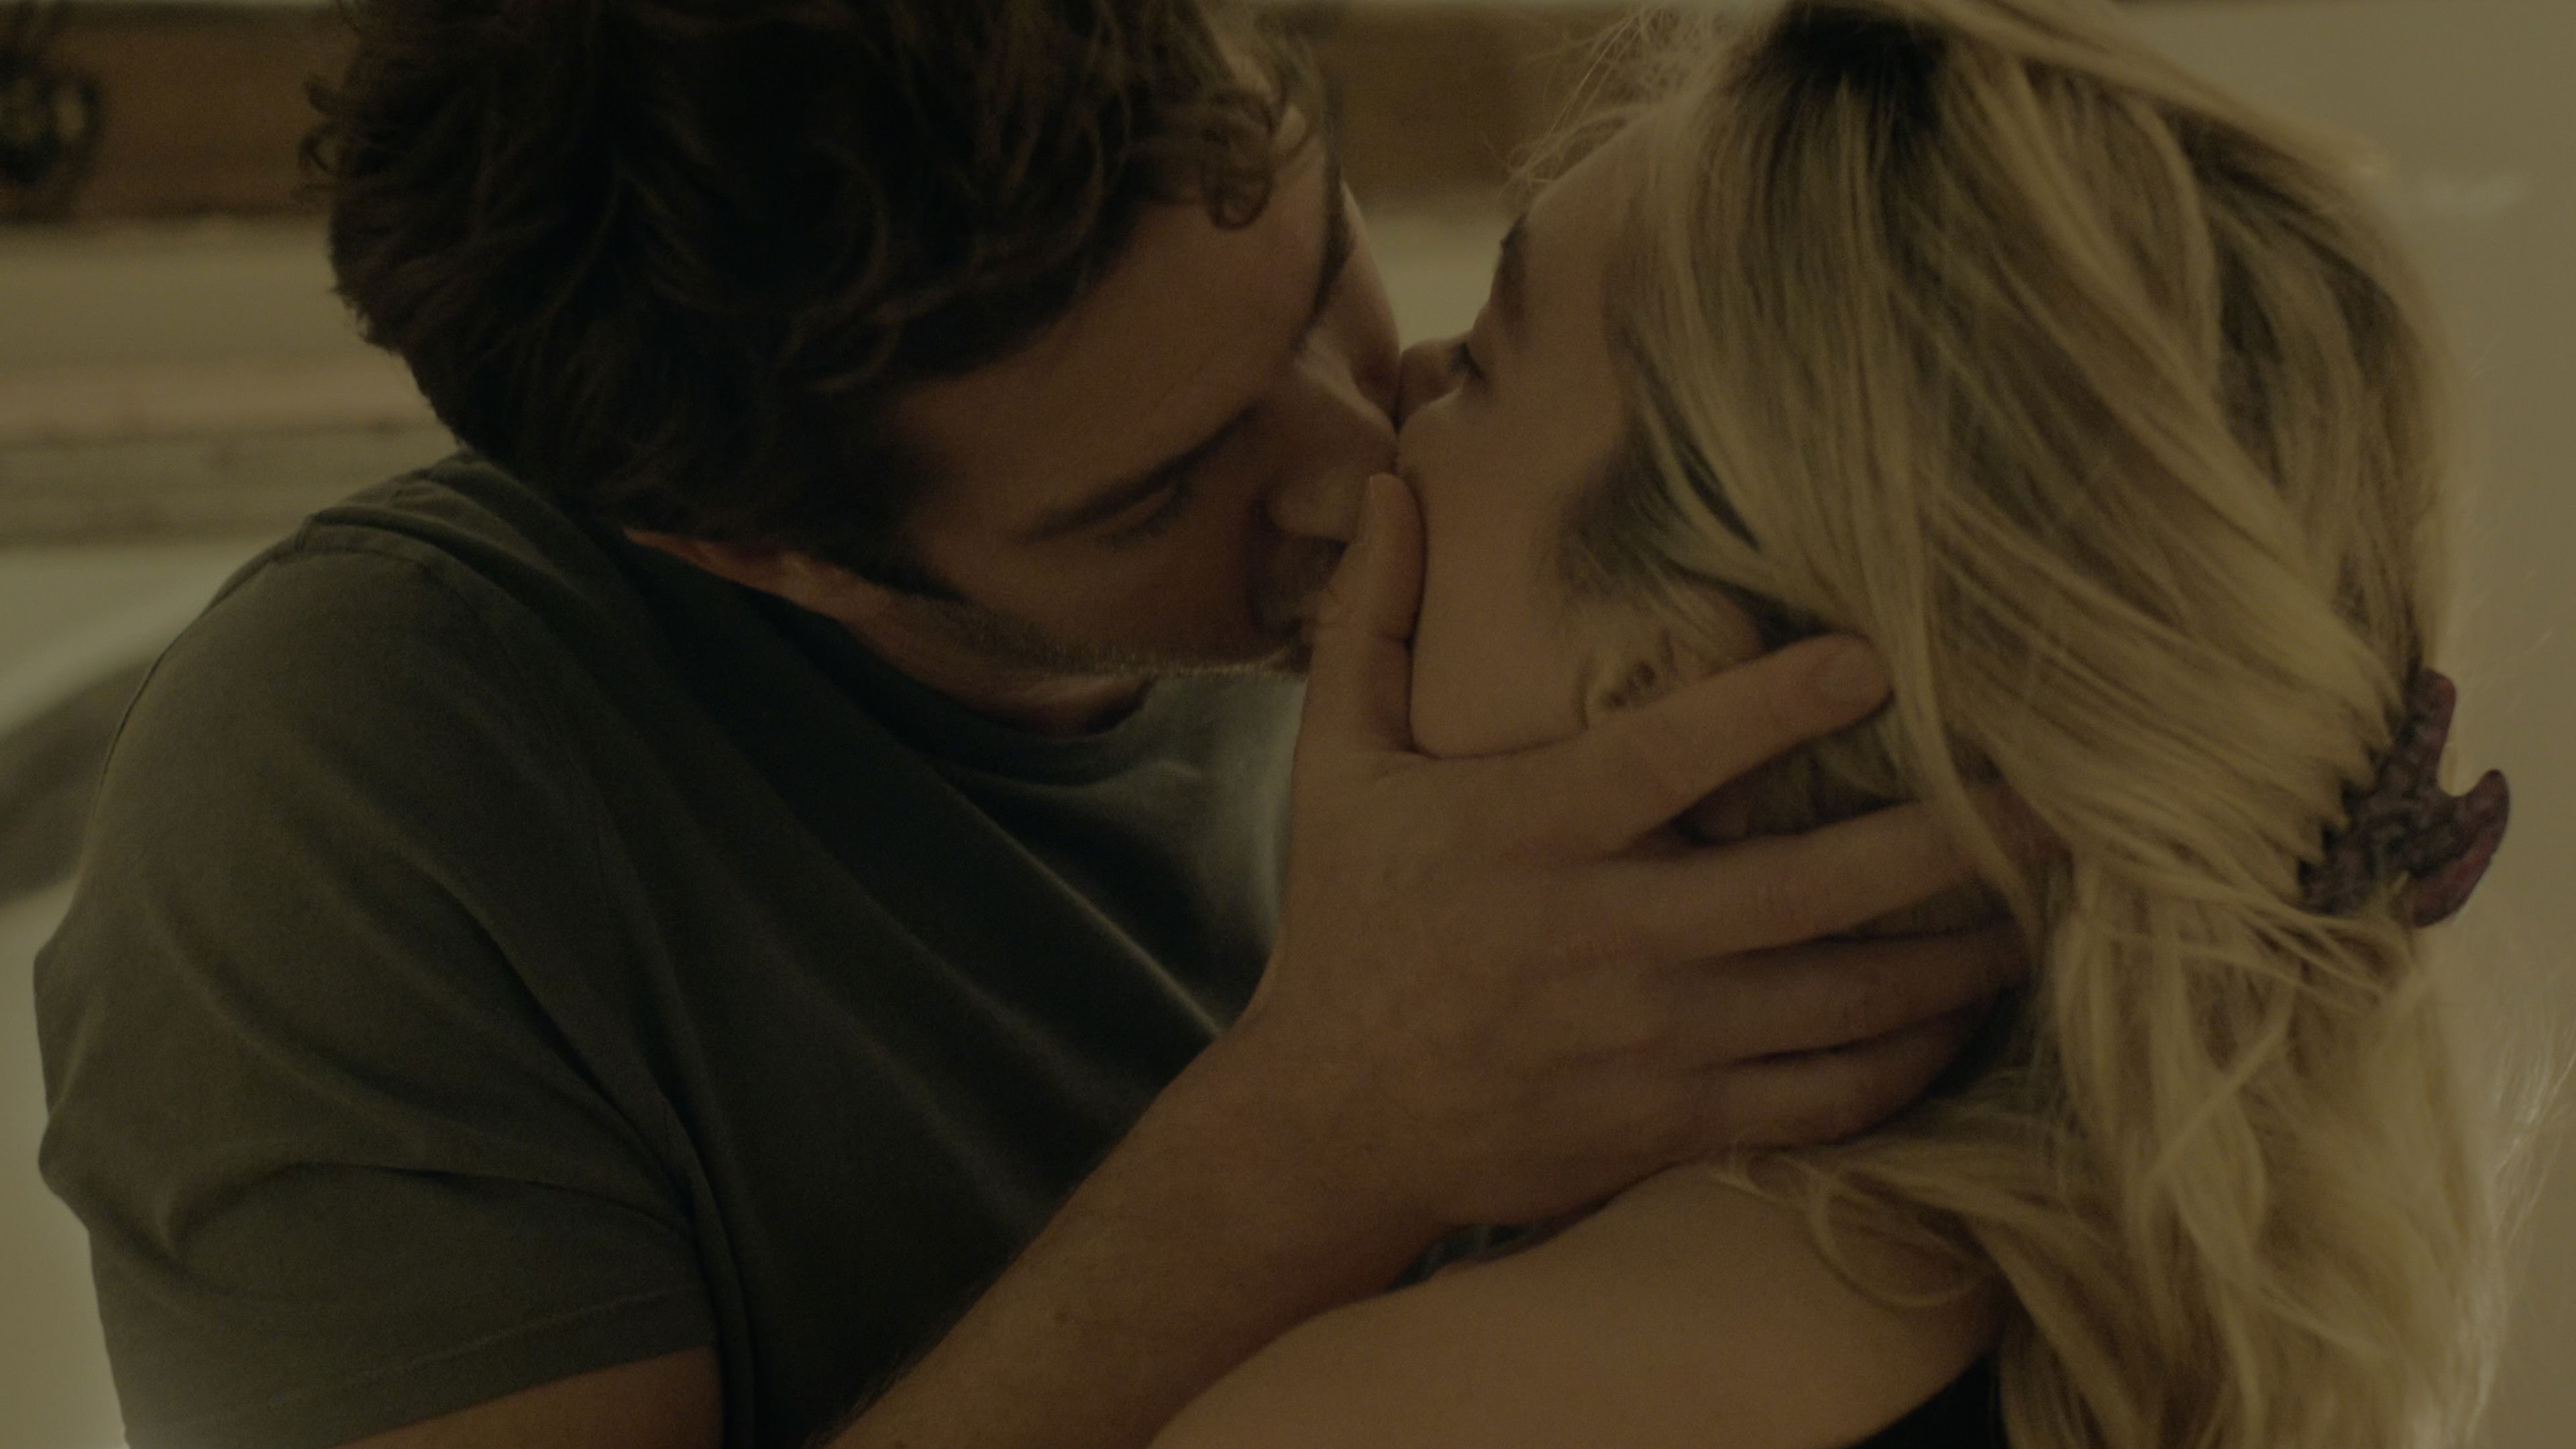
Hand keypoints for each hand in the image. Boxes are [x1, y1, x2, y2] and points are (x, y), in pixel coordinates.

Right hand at [1221, 473, 2045, 1232]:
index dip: (1781, 704)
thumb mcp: (1336, 769)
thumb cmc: (1349, 930)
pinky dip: (1910, 1061)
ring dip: (1961, 953)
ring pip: (1845, 1000)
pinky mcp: (1674, 1125)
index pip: (1674, 756)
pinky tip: (1966, 1016)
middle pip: (1810, 887)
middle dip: (1949, 840)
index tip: (1885, 657)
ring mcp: (1652, 1044)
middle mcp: (1608, 938)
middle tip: (2061, 795)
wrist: (1331, 1127)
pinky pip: (1825, 1099)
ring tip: (2053, 901)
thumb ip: (1370, 626)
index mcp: (1532, 833)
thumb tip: (1387, 486)